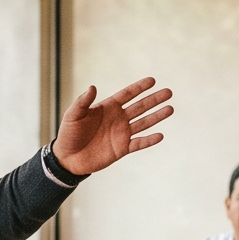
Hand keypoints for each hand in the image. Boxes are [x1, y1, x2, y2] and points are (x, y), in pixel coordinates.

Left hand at [51, 77, 172, 176]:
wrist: (68, 158)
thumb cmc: (69, 134)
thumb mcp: (73, 115)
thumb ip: (83, 102)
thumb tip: (92, 87)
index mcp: (108, 107)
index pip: (127, 94)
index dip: (139, 88)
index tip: (152, 81)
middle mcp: (118, 118)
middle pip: (140, 107)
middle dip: (154, 99)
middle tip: (169, 92)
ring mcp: (122, 133)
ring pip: (143, 123)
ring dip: (157, 116)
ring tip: (170, 109)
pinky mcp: (122, 148)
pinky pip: (139, 143)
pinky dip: (149, 140)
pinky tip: (160, 135)